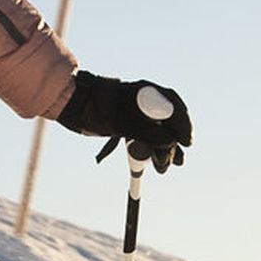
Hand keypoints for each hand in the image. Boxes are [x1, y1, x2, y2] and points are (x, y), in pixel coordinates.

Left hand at [56, 73, 193, 171]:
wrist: (73, 105)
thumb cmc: (95, 108)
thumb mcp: (123, 123)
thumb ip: (148, 132)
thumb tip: (171, 142)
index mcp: (147, 92)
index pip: (174, 107)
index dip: (183, 126)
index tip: (187, 142)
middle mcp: (146, 100)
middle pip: (169, 122)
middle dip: (173, 144)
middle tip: (175, 163)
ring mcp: (139, 111)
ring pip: (159, 131)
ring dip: (163, 150)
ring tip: (163, 168)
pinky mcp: (131, 122)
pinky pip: (147, 135)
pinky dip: (151, 148)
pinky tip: (155, 162)